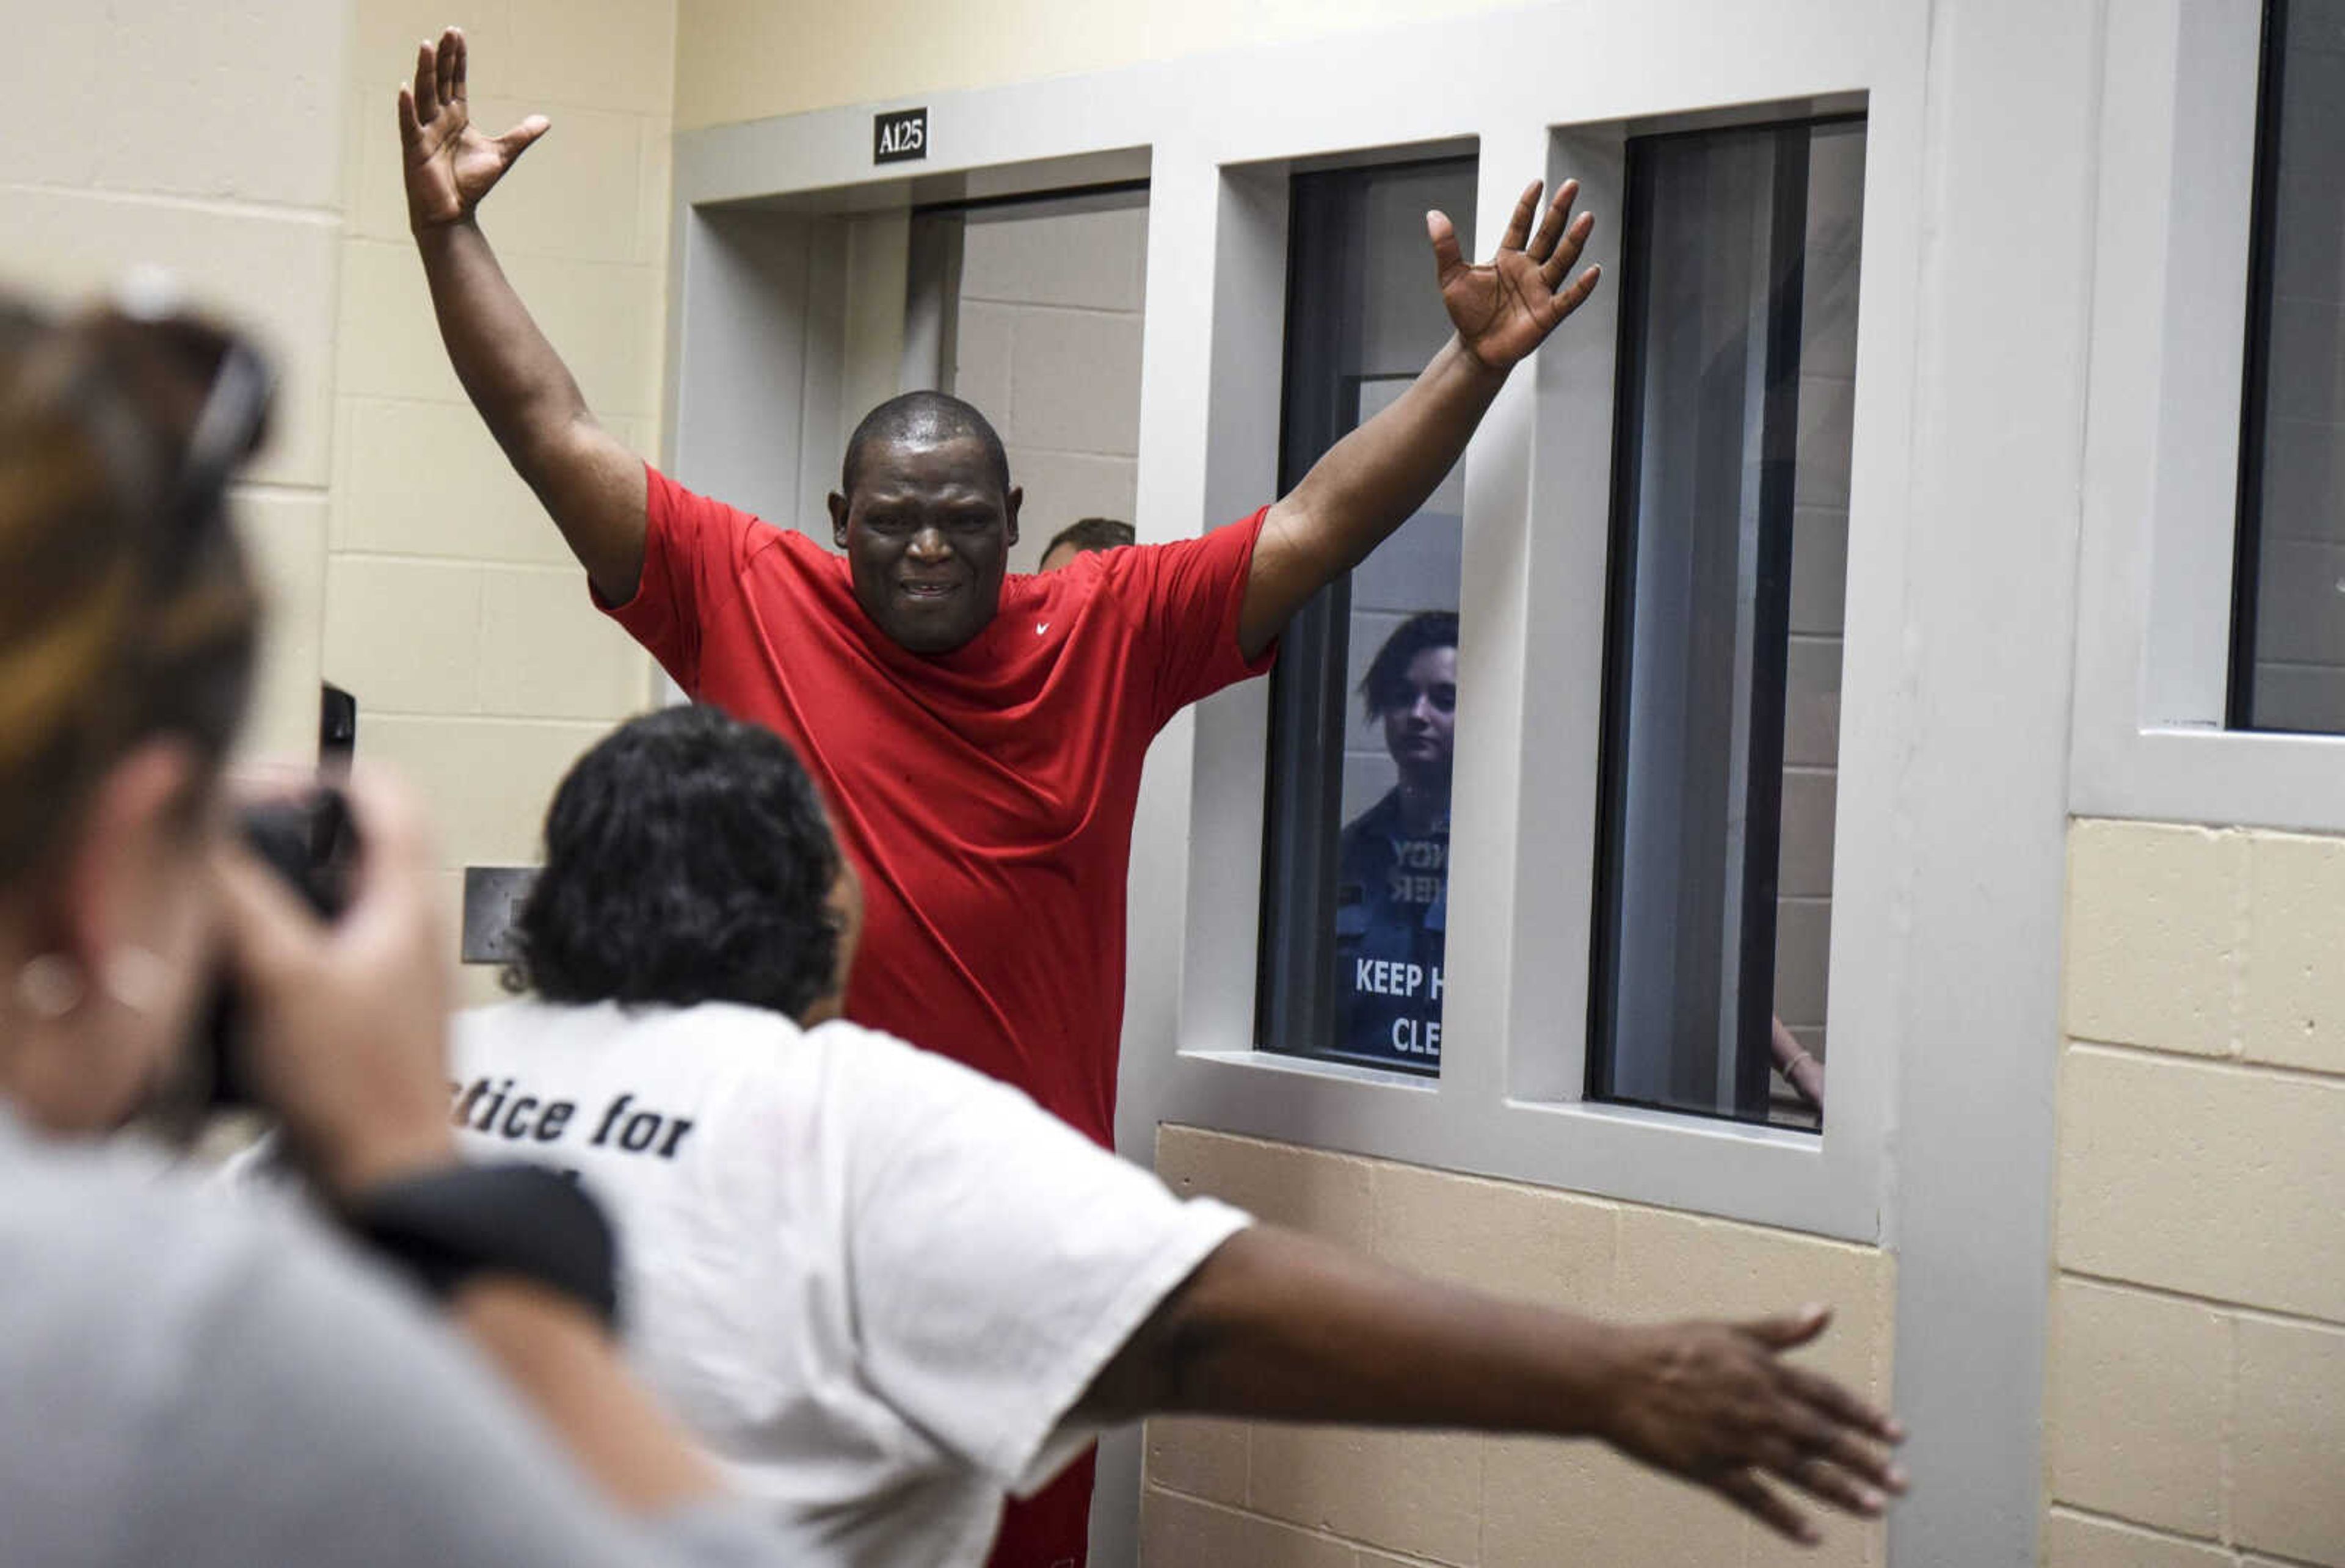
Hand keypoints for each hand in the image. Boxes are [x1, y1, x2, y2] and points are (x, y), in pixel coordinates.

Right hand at [211, 768, 457, 1198]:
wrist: (386, 1182)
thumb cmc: (357, 1089)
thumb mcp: (285, 977)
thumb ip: (246, 901)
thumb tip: (207, 835)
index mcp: (408, 907)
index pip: (390, 799)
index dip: (330, 772)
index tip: (268, 782)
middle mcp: (409, 934)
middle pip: (358, 846)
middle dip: (293, 830)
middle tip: (232, 835)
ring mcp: (391, 978)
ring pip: (336, 901)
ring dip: (283, 888)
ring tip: (226, 895)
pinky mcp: (365, 1020)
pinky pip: (323, 955)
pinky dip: (282, 944)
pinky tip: (241, 968)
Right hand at [398, 27, 547, 232]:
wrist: (454, 213)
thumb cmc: (471, 184)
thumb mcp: (503, 154)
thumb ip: (521, 135)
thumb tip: (545, 121)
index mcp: (456, 117)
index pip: (456, 81)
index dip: (458, 59)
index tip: (458, 34)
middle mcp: (438, 119)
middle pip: (441, 81)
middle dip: (445, 57)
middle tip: (448, 32)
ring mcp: (424, 132)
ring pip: (425, 95)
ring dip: (426, 71)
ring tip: (427, 46)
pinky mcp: (414, 149)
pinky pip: (409, 125)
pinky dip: (406, 107)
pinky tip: (405, 88)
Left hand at [1429, 178, 1600, 373]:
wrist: (1474, 349)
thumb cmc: (1467, 313)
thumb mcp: (1451, 276)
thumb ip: (1446, 246)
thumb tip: (1433, 215)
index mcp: (1507, 257)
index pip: (1521, 225)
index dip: (1528, 204)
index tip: (1537, 183)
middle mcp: (1528, 270)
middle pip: (1547, 234)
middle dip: (1559, 210)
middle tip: (1572, 185)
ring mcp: (1540, 290)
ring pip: (1561, 260)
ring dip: (1574, 240)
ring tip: (1586, 217)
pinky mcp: (1547, 314)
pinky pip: (1568, 298)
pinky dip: (1581, 287)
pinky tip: (1593, 271)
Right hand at [1597, 1306, 1906, 1543]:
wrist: (1612, 1376)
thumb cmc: (1668, 1348)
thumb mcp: (1727, 1329)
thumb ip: (1779, 1329)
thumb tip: (1824, 1312)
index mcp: (1763, 1370)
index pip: (1827, 1396)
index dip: (1864, 1416)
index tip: (1896, 1434)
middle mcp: (1756, 1406)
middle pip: (1822, 1437)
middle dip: (1866, 1460)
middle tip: (1902, 1482)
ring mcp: (1734, 1440)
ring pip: (1799, 1470)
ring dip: (1840, 1490)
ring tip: (1875, 1507)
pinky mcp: (1709, 1468)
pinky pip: (1755, 1498)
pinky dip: (1785, 1518)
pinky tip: (1812, 1535)